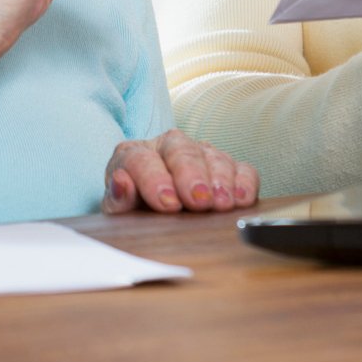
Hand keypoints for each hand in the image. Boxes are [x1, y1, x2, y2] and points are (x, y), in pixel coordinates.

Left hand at [102, 130, 258, 213]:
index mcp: (132, 154)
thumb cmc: (133, 211)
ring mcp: (198, 154)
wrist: (150, 214)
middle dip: (191, 175)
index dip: (153, 180)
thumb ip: (118, 199)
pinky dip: (244, 182)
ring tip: (222, 204)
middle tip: (199, 201)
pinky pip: (241, 167)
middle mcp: (166, 147)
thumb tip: (121, 182)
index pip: (139, 159)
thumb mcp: (118, 212)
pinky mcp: (224, 167)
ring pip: (212, 156)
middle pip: (180, 150)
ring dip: (220, 180)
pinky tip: (242, 199)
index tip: (167, 204)